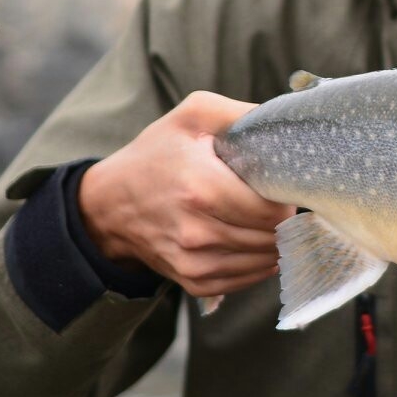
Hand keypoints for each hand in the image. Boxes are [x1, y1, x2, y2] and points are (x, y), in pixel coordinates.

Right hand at [77, 91, 293, 299]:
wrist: (110, 203)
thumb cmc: (156, 154)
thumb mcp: (193, 116)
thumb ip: (240, 115)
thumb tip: (284, 122)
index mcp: (201, 188)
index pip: (272, 210)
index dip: (286, 197)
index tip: (283, 186)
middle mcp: (197, 231)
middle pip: (271, 236)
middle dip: (282, 219)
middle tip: (278, 201)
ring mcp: (194, 261)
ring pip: (264, 260)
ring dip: (274, 241)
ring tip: (266, 220)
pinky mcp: (192, 281)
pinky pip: (245, 280)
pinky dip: (258, 263)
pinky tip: (253, 242)